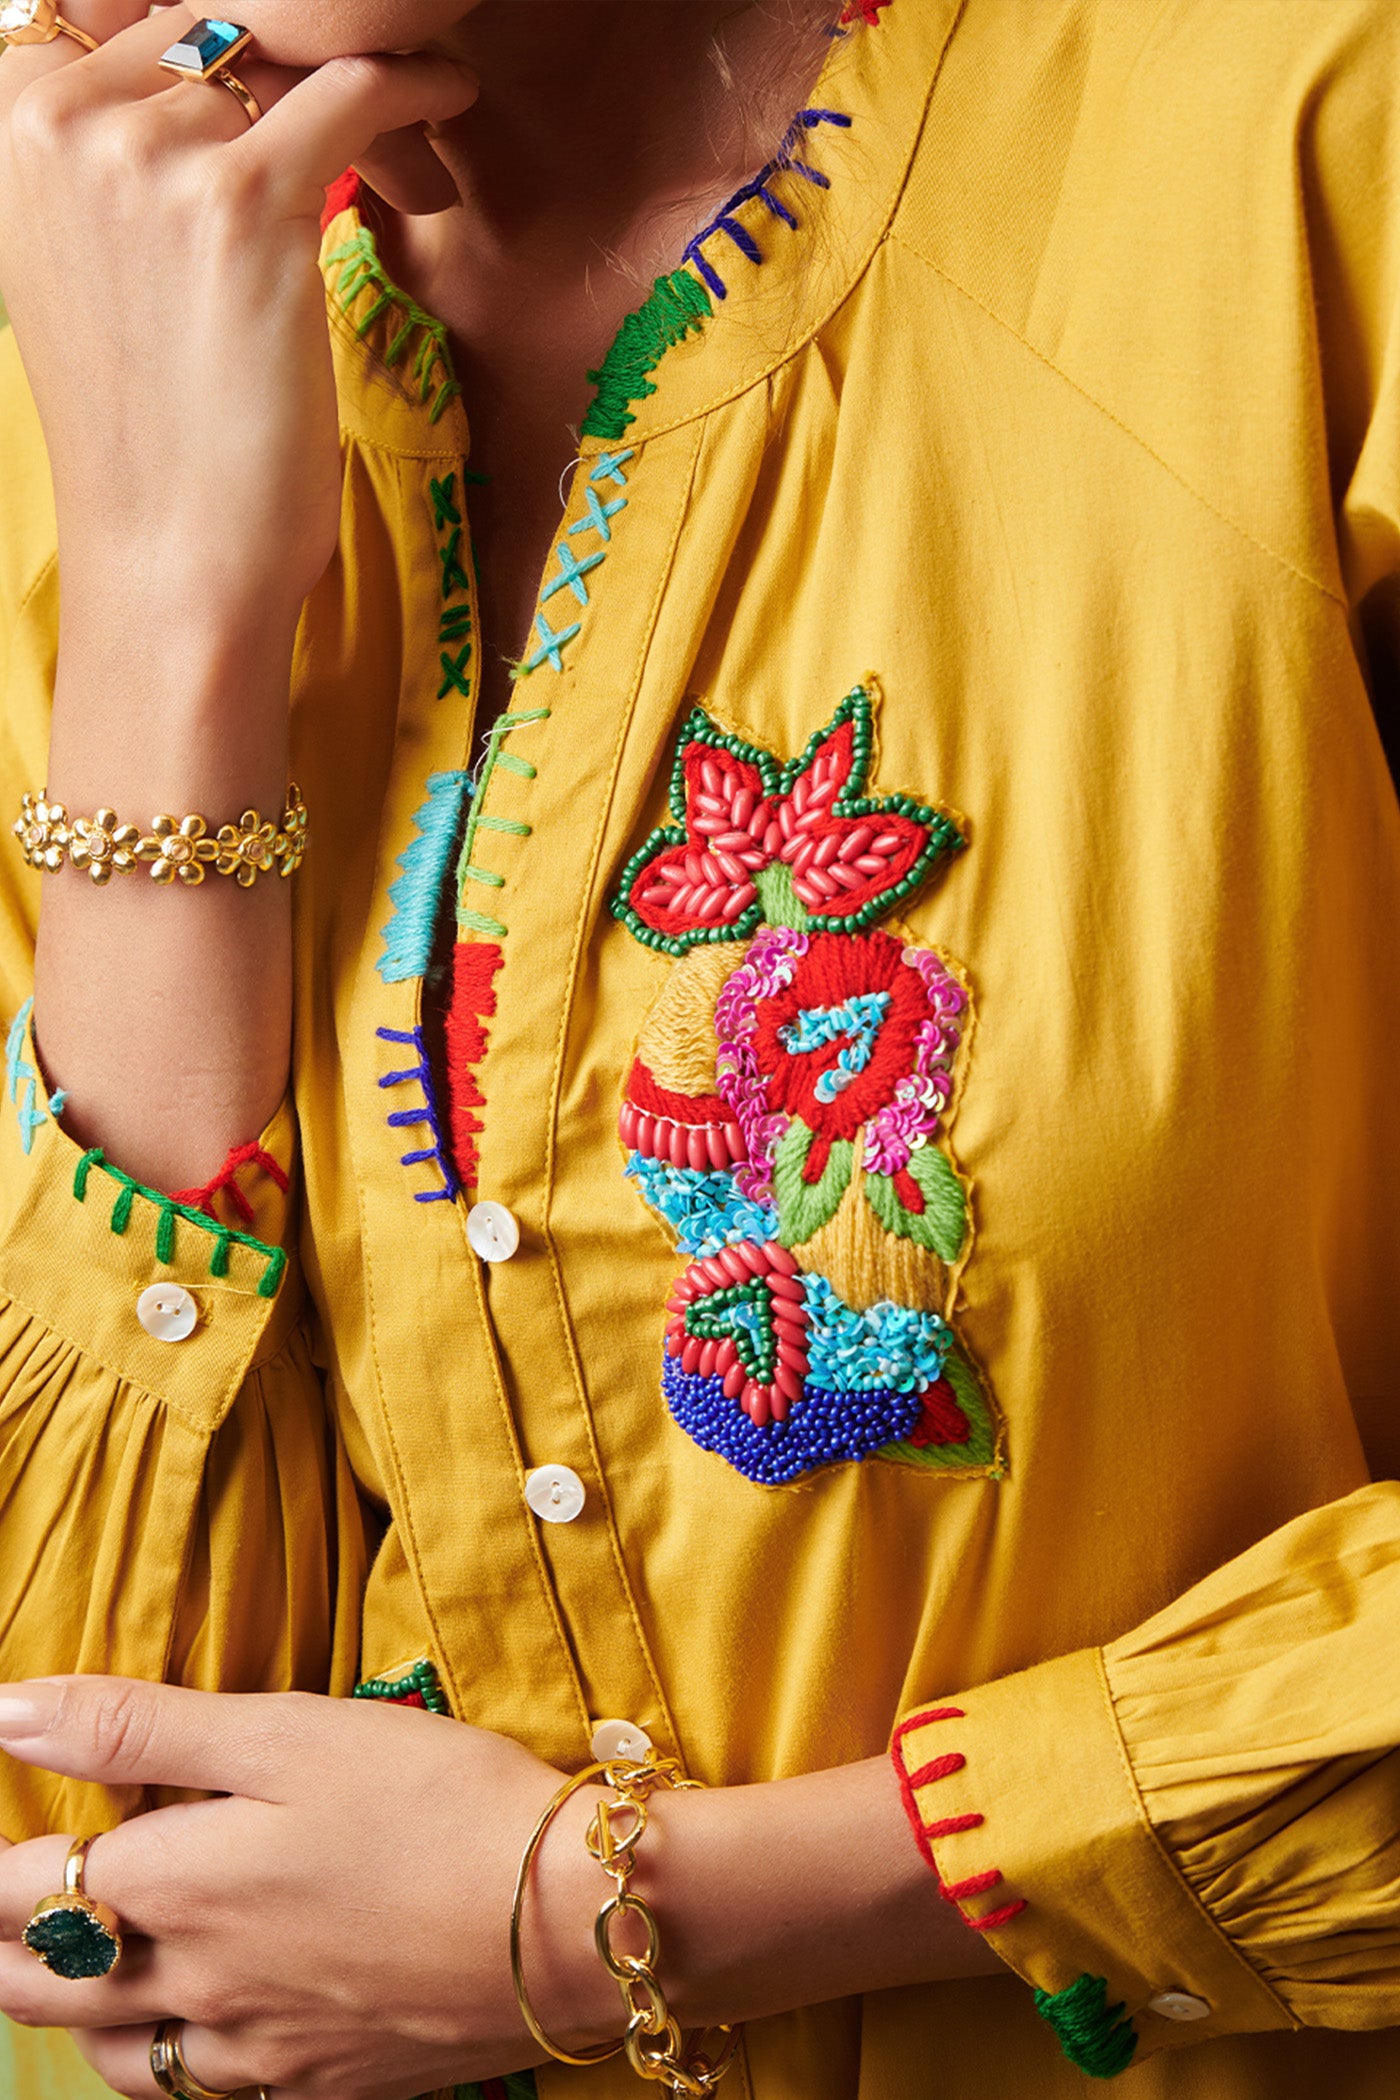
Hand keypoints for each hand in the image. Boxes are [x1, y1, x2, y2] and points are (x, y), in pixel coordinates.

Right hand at [0, 3, 477, 628]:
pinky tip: (446, 96)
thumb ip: (117, 153)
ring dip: (357, 90)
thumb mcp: (93, 257)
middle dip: (290, 68)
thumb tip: (210, 62)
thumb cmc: (154, 430)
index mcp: (3, 125)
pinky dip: (410, 85)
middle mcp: (53, 120)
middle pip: (205, 25)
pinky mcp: (240, 200)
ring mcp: (140, 154)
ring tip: (407, 151)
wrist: (175, 556)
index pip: (127, 17)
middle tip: (364, 123)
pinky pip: (350, 85)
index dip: (218, 54)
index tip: (283, 93)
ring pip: (282, 56)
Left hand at [0, 1678, 1003, 2099]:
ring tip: (92, 1958)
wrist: (568, 1921)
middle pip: (46, 1984)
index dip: (4, 1850)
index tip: (13, 1818)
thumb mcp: (288, 1730)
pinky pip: (208, 2094)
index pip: (28, 1883)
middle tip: (15, 1892)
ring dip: (82, 2007)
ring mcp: (260, 2048)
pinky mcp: (325, 2079)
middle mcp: (197, 1985)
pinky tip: (202, 2025)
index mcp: (178, 1888)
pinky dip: (172, 2059)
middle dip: (9, 1938)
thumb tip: (7, 1713)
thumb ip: (142, 1724)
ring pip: (117, 2056)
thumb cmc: (433, 1803)